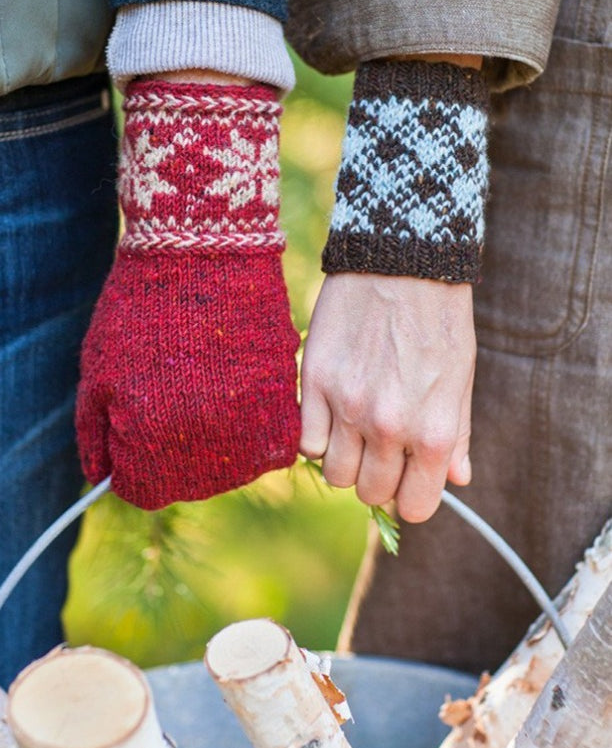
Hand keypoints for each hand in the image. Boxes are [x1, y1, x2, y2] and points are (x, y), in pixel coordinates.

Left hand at [75, 77, 299, 508]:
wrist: (203, 253)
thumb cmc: (139, 309)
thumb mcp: (97, 372)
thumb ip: (95, 433)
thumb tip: (103, 477)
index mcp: (150, 442)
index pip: (141, 490)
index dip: (131, 466)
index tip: (133, 438)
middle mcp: (205, 448)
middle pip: (188, 484)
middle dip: (170, 458)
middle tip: (168, 410)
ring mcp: (250, 426)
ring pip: (232, 469)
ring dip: (215, 447)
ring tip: (203, 398)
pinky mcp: (284, 402)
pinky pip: (271, 443)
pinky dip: (253, 430)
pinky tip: (234, 395)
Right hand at [300, 273, 474, 521]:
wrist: (401, 261)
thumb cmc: (439, 319)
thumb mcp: (461, 377)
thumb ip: (456, 435)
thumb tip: (456, 480)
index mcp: (432, 431)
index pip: (413, 506)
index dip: (409, 497)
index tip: (404, 479)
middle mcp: (389, 426)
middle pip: (369, 493)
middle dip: (376, 477)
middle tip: (378, 449)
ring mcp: (347, 406)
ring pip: (334, 474)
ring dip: (344, 459)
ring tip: (353, 430)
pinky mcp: (316, 382)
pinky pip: (305, 441)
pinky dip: (317, 436)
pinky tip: (330, 414)